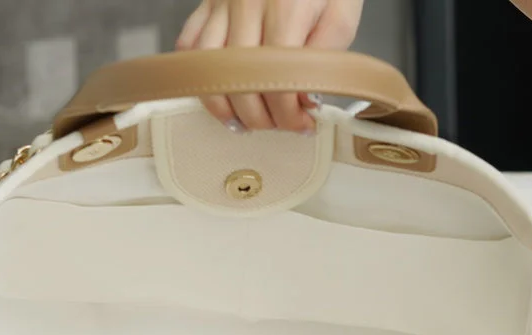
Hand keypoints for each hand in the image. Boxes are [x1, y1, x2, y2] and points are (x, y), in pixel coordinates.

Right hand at [176, 0, 364, 132]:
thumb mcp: (342, 12)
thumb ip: (326, 57)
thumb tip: (305, 101)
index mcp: (286, 8)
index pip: (278, 80)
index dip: (288, 114)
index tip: (302, 125)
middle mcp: (248, 5)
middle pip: (240, 81)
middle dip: (258, 116)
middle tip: (277, 125)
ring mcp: (222, 2)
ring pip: (206, 68)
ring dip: (221, 104)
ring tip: (241, 121)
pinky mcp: (207, 1)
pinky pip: (188, 44)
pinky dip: (196, 73)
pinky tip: (217, 88)